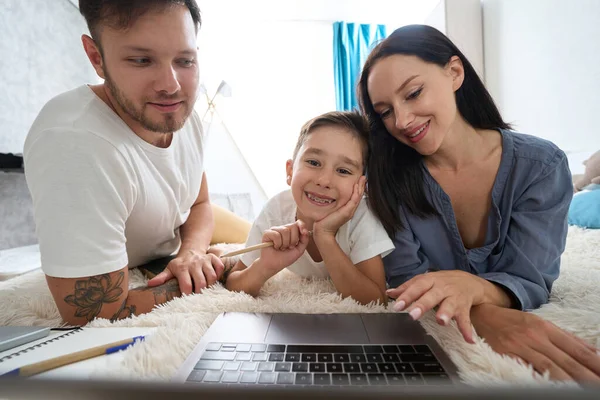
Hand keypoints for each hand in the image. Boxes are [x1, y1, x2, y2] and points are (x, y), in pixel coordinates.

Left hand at [147, 250, 223, 294]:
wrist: (191, 250)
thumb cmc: (180, 264)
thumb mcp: (169, 269)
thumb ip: (161, 277)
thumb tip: (150, 284)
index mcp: (182, 268)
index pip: (186, 284)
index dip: (188, 294)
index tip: (188, 299)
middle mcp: (194, 264)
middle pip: (201, 282)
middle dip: (200, 292)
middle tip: (198, 296)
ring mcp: (204, 261)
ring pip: (212, 276)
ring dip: (210, 285)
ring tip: (206, 289)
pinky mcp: (212, 258)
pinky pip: (219, 267)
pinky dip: (219, 274)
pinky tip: (213, 278)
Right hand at [257, 220, 310, 275]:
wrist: (274, 265)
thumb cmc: (285, 258)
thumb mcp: (299, 250)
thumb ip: (304, 240)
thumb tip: (306, 231)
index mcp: (291, 231)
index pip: (298, 223)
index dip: (302, 226)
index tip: (304, 232)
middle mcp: (283, 229)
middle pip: (293, 226)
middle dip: (293, 240)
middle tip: (288, 247)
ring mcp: (275, 230)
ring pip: (285, 231)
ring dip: (285, 243)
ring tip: (281, 248)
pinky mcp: (267, 233)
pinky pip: (276, 235)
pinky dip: (277, 244)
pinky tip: (275, 247)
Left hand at [313, 176, 365, 238]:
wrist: (323, 231)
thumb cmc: (325, 221)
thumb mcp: (331, 209)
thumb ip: (333, 203)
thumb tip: (330, 195)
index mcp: (347, 209)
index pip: (355, 197)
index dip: (358, 189)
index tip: (359, 180)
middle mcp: (350, 210)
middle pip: (359, 196)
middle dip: (362, 186)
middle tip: (364, 177)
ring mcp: (350, 211)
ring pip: (358, 197)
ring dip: (361, 187)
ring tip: (362, 179)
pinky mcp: (347, 212)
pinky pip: (354, 200)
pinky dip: (356, 192)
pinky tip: (356, 186)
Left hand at [386, 270, 487, 342]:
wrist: (468, 281)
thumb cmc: (442, 282)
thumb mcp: (425, 281)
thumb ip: (407, 288)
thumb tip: (389, 293)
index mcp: (430, 281)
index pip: (416, 287)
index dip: (406, 296)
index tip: (397, 306)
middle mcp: (442, 288)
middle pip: (432, 296)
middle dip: (423, 305)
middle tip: (413, 315)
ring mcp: (454, 297)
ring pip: (450, 304)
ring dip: (446, 313)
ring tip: (442, 321)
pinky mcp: (465, 306)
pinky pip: (465, 318)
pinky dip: (467, 329)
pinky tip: (469, 339)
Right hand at [471, 304, 599, 381]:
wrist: (482, 313)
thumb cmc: (513, 321)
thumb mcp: (540, 323)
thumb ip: (566, 338)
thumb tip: (593, 352)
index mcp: (546, 328)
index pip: (576, 349)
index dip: (594, 363)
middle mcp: (535, 336)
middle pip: (566, 360)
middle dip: (586, 376)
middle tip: (598, 387)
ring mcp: (520, 345)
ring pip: (549, 366)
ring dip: (568, 381)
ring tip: (581, 390)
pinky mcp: (505, 353)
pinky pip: (525, 369)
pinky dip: (538, 378)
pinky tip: (549, 386)